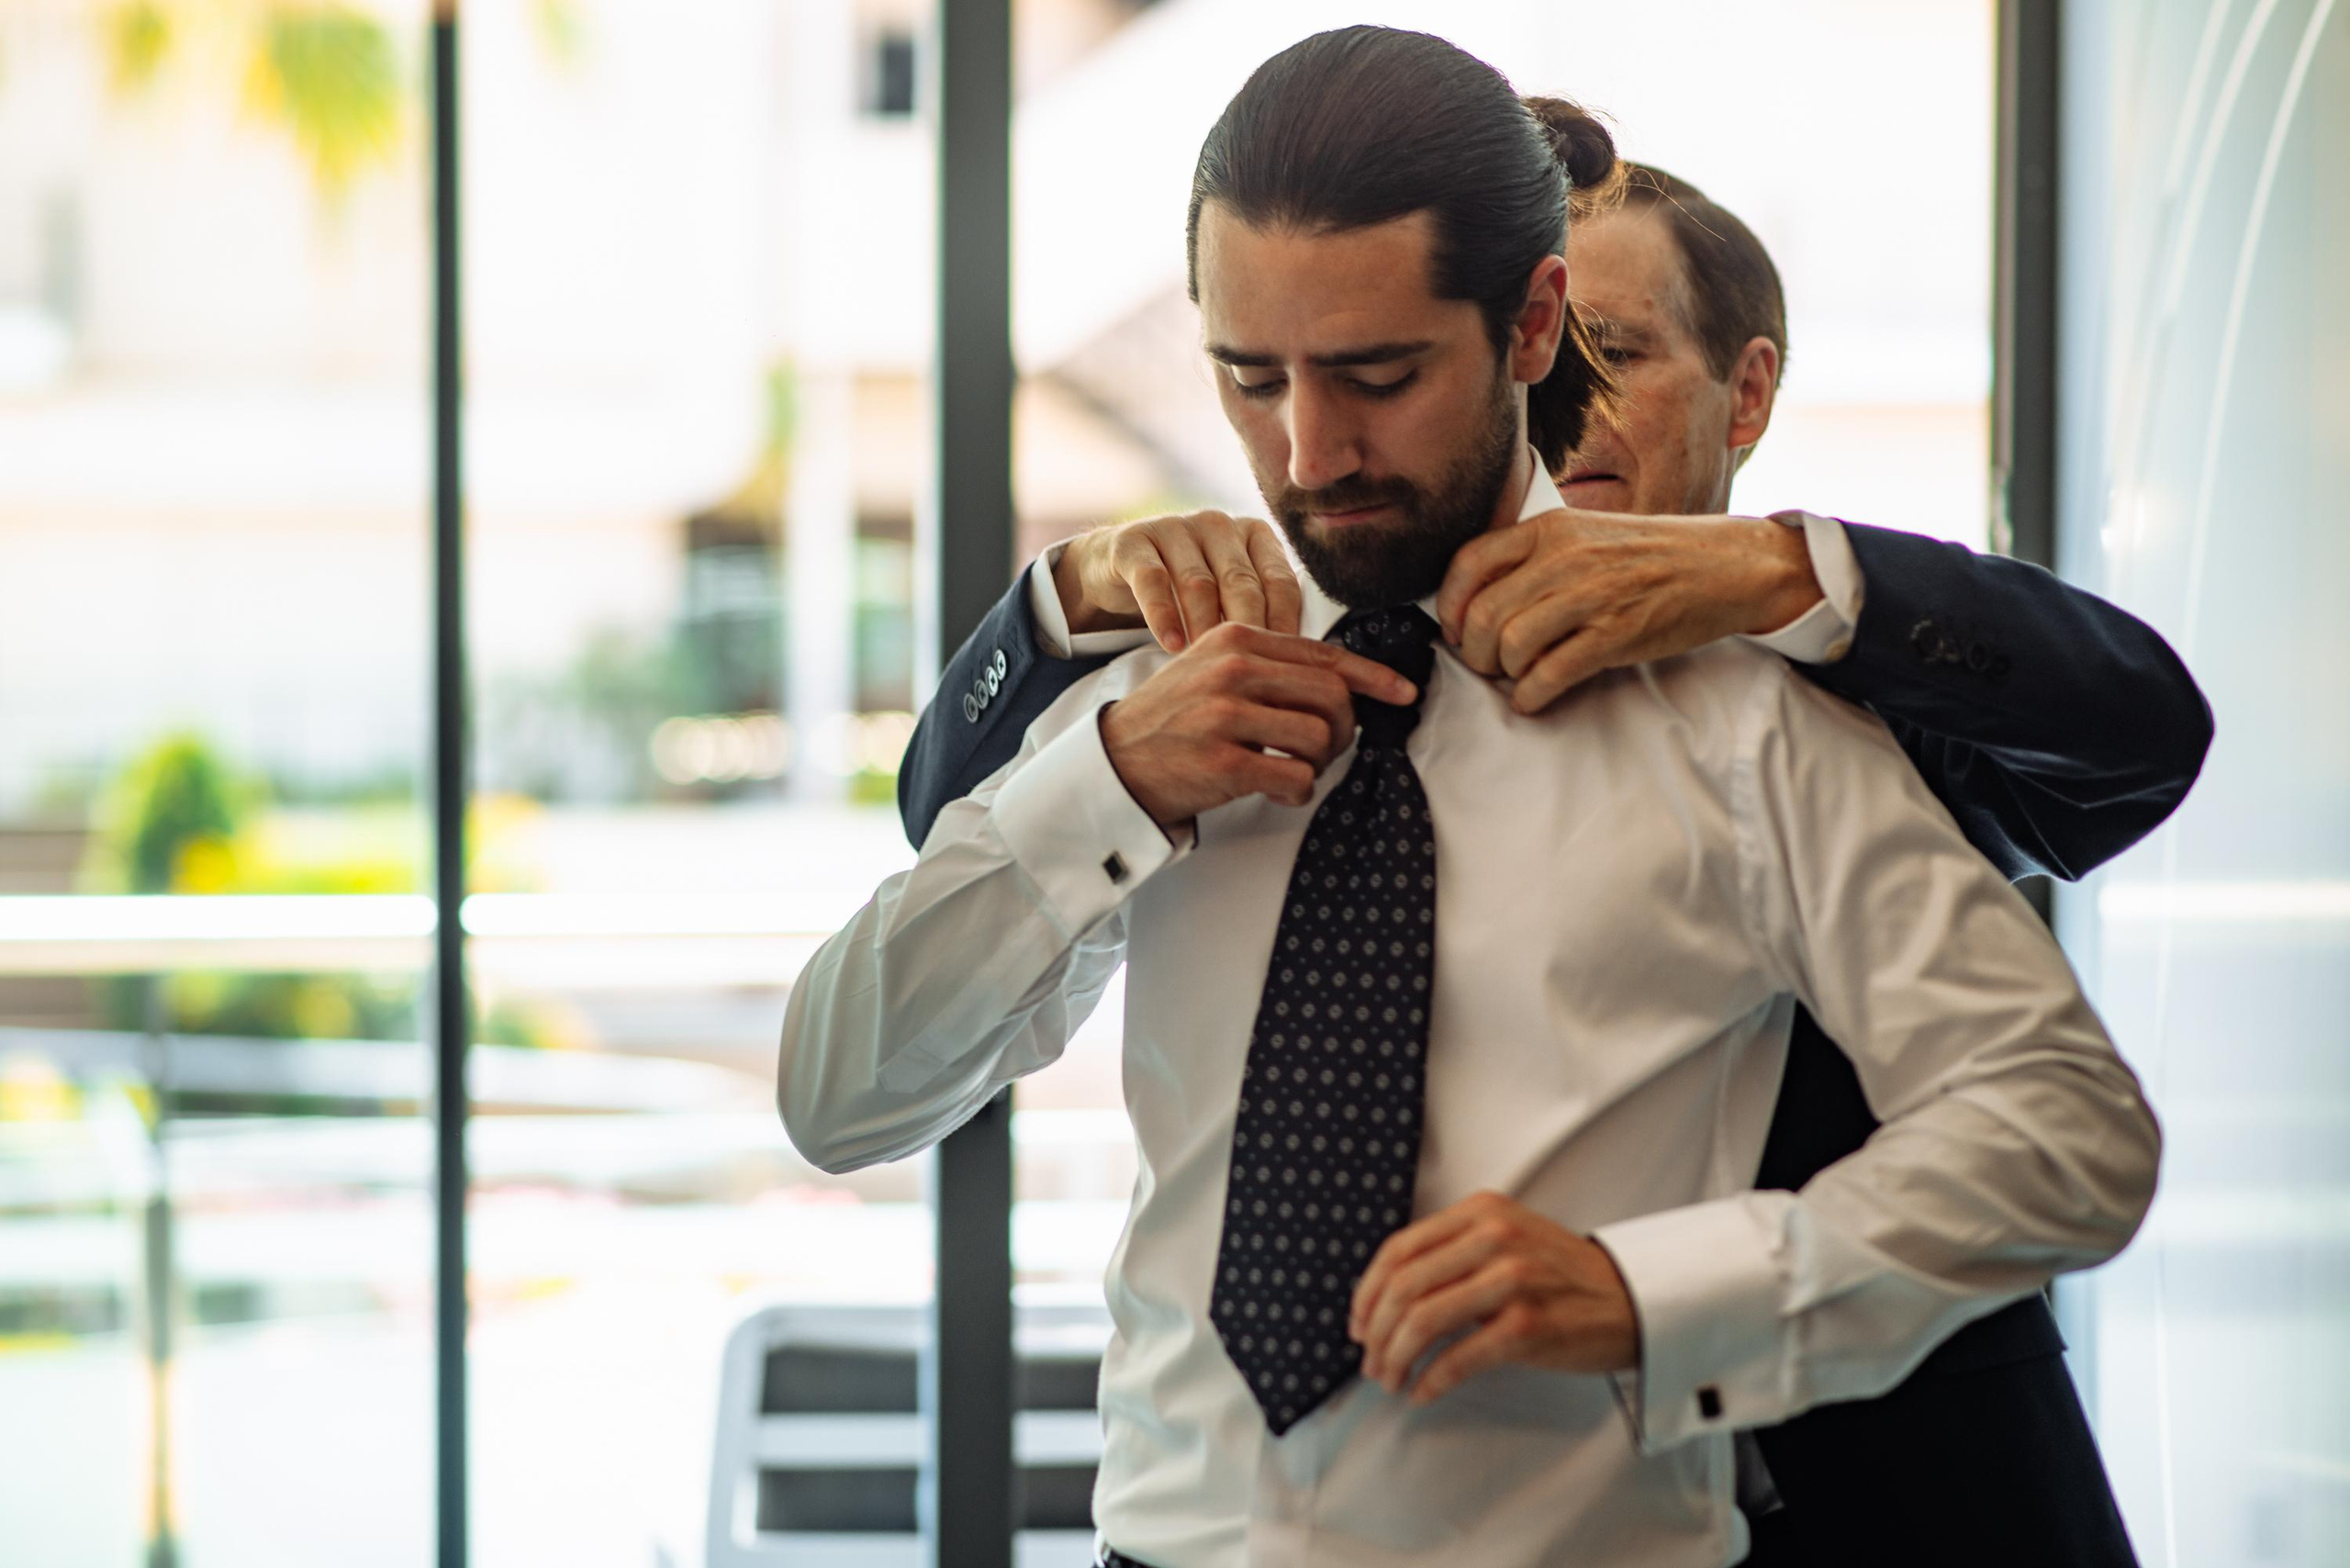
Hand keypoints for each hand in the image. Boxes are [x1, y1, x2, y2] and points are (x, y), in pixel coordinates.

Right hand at [1056, 511, 1302, 651]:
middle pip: (1242, 583)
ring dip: (1204, 629)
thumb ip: (1260, 614)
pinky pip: (1152, 580)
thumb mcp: (1228, 596)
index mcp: (1253, 534)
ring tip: (1208, 666)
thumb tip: (1298, 663)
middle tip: (1249, 676)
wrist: (1116, 569)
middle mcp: (1217, 524)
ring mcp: (1174, 528)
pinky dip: (1163, 616)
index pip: (1280, 580)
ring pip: (1198, 583)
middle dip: (1247, 632)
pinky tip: (1172, 646)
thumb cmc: (1186, 591)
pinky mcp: (1133, 542)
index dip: (1285, 626)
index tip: (1285, 667)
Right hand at [1098, 622, 1413, 827]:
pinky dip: (1298, 792)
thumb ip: (1272, 664)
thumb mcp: (1216, 668)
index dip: (1374, 677)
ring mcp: (1226, 714)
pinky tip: (1278, 792)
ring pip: (1321, 737)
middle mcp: (1234, 668)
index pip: (1325, 654)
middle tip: (1323, 750)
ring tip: (1294, 770)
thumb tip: (1346, 680)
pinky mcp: (1223, 761)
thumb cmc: (1178, 717)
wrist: (1116, 760)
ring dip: (1319, 764)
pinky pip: (1297, 778)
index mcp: (1238, 637)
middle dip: (1343, 730)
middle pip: (1333, 696)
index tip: (1403, 693)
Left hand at [1349, 1190, 1639, 1404]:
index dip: (1367, 1292)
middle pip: (1404, 1287)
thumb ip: (1453, 1251)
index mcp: (1481, 1211)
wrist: (1630, 1299)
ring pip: (1423, 1321)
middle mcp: (1494, 1237)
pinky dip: (1429, 1380)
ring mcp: (1512, 1280)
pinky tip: (1421, 1392)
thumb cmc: (1561, 1276)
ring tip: (1390, 1380)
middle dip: (1375, 1332)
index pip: (1399, 1249)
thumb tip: (1382, 1298)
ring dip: (1395, 1359)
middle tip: (1369, 1361)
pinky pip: (1458, 1358)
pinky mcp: (1528, 1326)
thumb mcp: (1507, 1237)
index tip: (1356, 1324)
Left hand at [1436, 508, 1822, 714]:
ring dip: (1503, 673)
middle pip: (1484, 613)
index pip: (1470, 563)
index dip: (1449, 605)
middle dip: (1473, 651)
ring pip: (1511, 643)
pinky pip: (1551, 673)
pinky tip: (1533, 699)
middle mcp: (1565, 556)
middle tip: (1485, 664)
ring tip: (1515, 678)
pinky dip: (1530, 695)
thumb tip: (1482, 601)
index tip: (1453, 629)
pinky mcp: (1617, 634)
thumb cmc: (1653, 555)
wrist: (1726, 565)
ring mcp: (1592, 594)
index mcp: (1551, 527)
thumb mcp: (1587, 534)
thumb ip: (1537, 557)